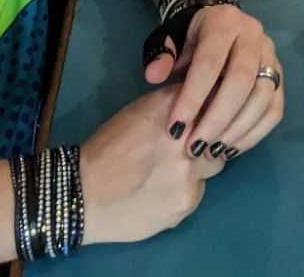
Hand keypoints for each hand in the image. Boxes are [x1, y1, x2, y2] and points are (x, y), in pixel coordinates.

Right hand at [81, 88, 221, 246]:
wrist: (82, 194)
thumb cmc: (108, 147)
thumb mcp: (143, 110)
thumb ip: (178, 104)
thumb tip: (206, 100)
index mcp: (175, 107)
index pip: (215, 99)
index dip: (214, 108)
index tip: (210, 113)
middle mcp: (188, 138)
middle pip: (221, 133)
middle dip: (210, 138)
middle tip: (188, 147)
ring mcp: (189, 174)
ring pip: (212, 167)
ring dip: (198, 168)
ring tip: (168, 173)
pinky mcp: (185, 204)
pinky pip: (197, 193)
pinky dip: (185, 191)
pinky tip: (160, 193)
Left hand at [145, 3, 283, 161]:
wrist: (219, 25)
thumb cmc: (190, 37)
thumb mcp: (170, 38)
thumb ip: (161, 56)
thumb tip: (154, 77)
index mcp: (224, 22)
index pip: (210, 62)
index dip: (193, 97)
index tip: (175, 128)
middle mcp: (254, 34)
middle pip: (242, 80)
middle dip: (217, 118)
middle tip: (195, 147)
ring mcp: (271, 55)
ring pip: (263, 96)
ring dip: (237, 130)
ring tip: (211, 151)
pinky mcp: (280, 76)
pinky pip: (275, 109)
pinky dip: (255, 133)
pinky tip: (231, 148)